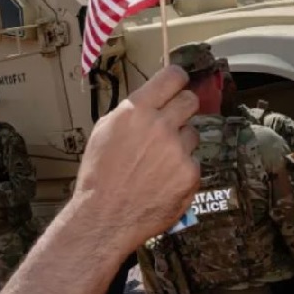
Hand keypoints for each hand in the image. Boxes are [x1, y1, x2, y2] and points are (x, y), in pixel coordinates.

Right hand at [71, 65, 199, 252]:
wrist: (105, 216)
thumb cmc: (100, 176)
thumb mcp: (105, 131)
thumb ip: (131, 112)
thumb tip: (151, 100)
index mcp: (136, 111)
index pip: (172, 77)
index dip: (178, 78)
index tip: (179, 81)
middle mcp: (160, 125)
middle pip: (190, 100)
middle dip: (183, 108)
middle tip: (174, 121)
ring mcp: (178, 150)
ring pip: (192, 134)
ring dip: (181, 143)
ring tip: (159, 162)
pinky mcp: (190, 173)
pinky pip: (193, 162)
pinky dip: (182, 170)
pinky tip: (164, 180)